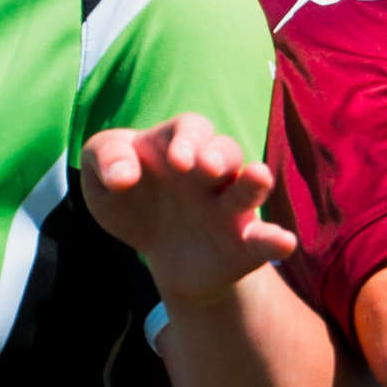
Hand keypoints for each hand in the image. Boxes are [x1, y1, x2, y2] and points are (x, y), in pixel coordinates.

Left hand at [77, 114, 297, 308]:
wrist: (163, 256)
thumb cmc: (134, 205)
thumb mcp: (103, 183)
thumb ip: (103, 161)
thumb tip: (120, 176)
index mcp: (178, 147)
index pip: (187, 130)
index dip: (183, 140)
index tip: (174, 161)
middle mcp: (211, 173)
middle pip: (224, 151)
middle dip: (216, 155)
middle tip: (204, 167)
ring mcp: (230, 207)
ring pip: (248, 187)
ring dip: (254, 182)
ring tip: (257, 177)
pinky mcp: (243, 245)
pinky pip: (263, 239)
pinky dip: (274, 239)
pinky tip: (283, 242)